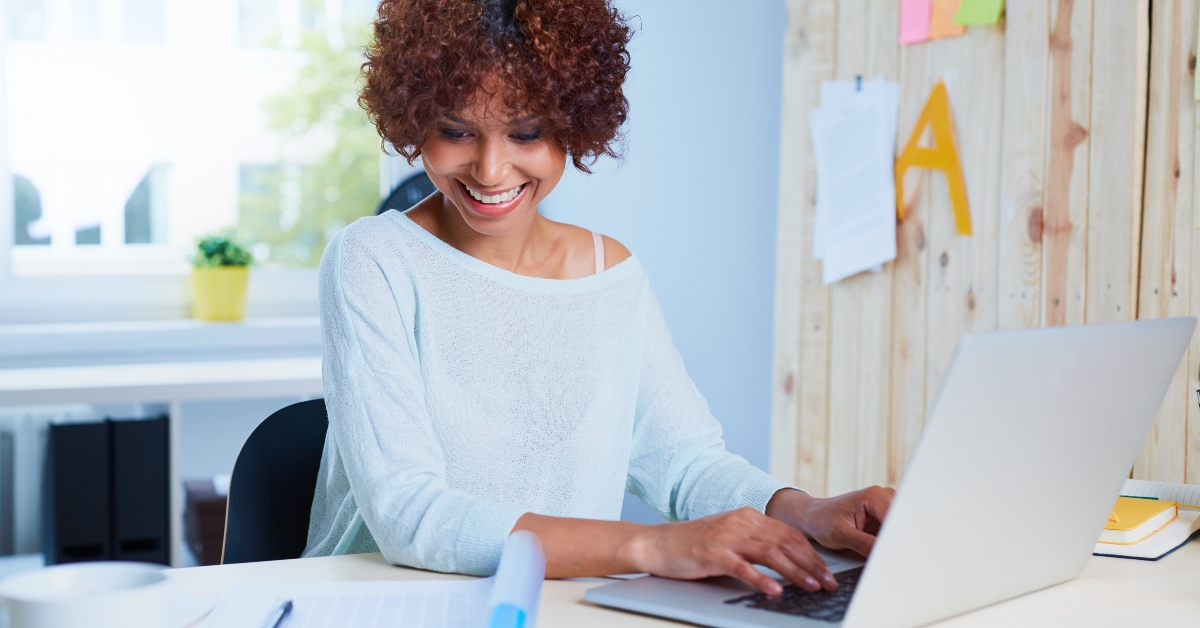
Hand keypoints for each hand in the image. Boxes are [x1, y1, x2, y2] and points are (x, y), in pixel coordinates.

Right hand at [619, 507, 838, 595]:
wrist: (658, 543)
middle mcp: (740, 522)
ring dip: (795, 571)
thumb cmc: (694, 544)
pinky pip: (743, 567)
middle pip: (785, 542)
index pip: (789, 534)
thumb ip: (755, 542)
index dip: (811, 553)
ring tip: (811, 586)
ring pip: (770, 553)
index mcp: (748, 516)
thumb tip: (789, 561)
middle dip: (811, 564)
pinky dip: (761, 579)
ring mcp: (727, 537)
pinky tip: (775, 590)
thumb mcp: (730, 536)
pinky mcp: (713, 553)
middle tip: (828, 582)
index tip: (827, 571)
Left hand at [767, 486, 894, 556]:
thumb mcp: (841, 535)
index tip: (898, 556)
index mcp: (875, 496)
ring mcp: (887, 507)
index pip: (897, 521)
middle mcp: (885, 497)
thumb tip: (886, 555)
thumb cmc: (822, 520)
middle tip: (895, 561)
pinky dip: (891, 544)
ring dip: (896, 544)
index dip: (899, 540)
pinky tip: (885, 553)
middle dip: (900, 542)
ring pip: (901, 530)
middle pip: (903, 524)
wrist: (813, 517)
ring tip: (887, 557)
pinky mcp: (885, 518)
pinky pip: (894, 534)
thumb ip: (865, 544)